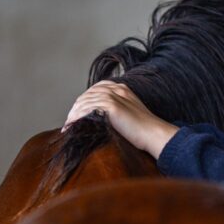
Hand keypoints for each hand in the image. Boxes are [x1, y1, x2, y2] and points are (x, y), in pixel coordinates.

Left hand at [63, 81, 177, 159]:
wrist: (155, 135)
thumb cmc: (146, 132)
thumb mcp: (131, 116)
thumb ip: (118, 112)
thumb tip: (100, 121)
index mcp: (122, 89)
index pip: (95, 90)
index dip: (84, 101)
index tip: (77, 114)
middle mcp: (117, 89)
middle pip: (87, 95)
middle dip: (76, 108)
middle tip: (68, 123)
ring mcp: (114, 96)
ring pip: (85, 102)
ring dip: (73, 114)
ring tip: (68, 127)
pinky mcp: (111, 106)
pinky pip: (87, 109)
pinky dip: (77, 118)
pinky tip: (72, 126)